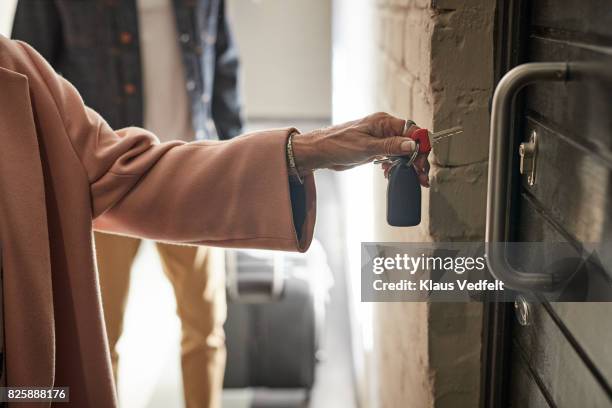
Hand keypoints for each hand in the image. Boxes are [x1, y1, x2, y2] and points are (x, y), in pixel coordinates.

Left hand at [292, 112, 430, 186]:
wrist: (320, 152)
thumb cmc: (337, 145)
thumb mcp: (366, 148)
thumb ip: (390, 146)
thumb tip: (412, 145)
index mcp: (384, 122)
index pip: (412, 131)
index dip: (420, 147)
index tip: (422, 163)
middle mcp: (384, 128)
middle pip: (410, 142)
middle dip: (418, 159)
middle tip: (421, 177)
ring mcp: (380, 139)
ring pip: (403, 150)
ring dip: (408, 165)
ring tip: (413, 179)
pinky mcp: (375, 149)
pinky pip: (392, 156)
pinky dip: (396, 166)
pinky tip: (392, 174)